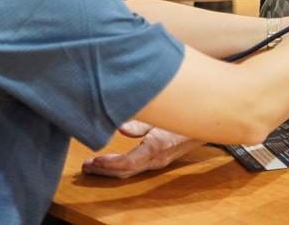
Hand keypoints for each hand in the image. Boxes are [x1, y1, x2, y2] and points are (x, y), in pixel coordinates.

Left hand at [81, 121, 203, 178]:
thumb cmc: (181, 116)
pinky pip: (134, 168)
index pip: (129, 163)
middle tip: (84, 167)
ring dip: (108, 171)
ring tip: (91, 167)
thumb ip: (140, 124)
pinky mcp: (156, 161)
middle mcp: (156, 160)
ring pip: (128, 172)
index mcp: (156, 147)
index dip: (110, 164)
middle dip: (103, 171)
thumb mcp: (161, 116)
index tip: (94, 161)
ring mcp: (156, 162)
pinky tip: (107, 164)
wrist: (204, 123)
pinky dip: (118, 167)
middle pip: (125, 172)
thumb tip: (120, 127)